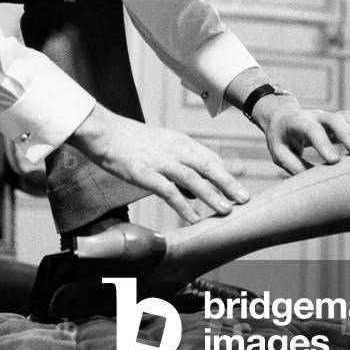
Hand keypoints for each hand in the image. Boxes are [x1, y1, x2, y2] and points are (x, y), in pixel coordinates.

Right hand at [67, 104, 250, 223]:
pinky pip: (169, 192)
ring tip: (225, 210)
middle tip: (245, 198)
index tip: (241, 184)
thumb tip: (196, 188)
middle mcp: (174, 149)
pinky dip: (184, 205)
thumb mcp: (160, 143)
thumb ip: (179, 161)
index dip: (226, 171)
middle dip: (228, 184)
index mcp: (179, 141)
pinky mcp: (146, 173)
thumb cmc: (130, 140)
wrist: (104, 132)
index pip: (209, 157)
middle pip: (207, 166)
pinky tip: (194, 218)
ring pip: (193, 179)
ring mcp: (160, 161)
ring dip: (211, 196)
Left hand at [251, 95, 349, 173]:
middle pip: (334, 118)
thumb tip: (311, 181)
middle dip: (348, 134)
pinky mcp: (339, 119)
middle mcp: (315, 116)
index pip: (311, 129)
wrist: (283, 119)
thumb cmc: (281, 139)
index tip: (334, 161)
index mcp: (296, 123)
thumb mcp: (278, 152)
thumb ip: (292, 164)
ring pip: (347, 115)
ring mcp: (328, 116)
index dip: (323, 143)